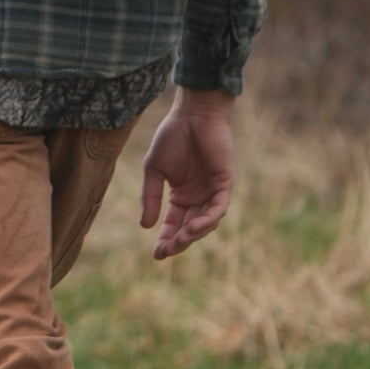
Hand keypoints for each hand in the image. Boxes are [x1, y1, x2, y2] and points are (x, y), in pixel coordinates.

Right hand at [140, 87, 234, 260]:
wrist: (192, 114)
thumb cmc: (172, 137)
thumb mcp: (154, 169)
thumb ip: (150, 196)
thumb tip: (145, 226)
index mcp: (181, 194)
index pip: (174, 223)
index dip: (166, 238)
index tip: (156, 254)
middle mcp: (198, 197)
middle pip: (190, 227)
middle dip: (179, 241)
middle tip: (166, 251)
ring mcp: (212, 191)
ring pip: (206, 222)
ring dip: (194, 233)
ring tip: (180, 240)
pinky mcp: (224, 183)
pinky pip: (219, 207)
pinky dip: (208, 219)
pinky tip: (195, 226)